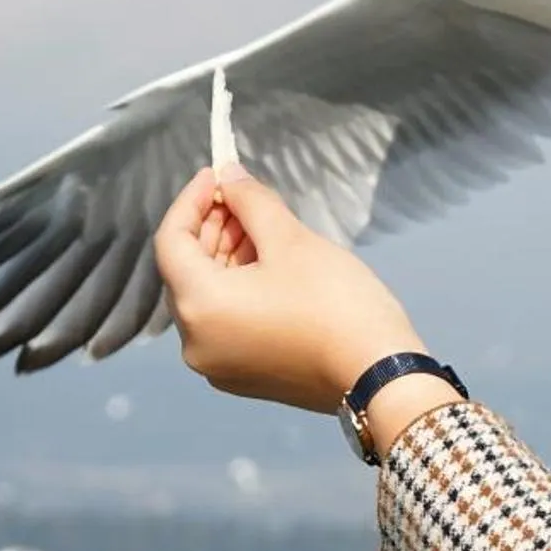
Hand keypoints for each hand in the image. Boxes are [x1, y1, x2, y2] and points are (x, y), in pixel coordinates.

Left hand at [154, 167, 432, 418]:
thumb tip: (228, 175)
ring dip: (225, 257)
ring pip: (206, 296)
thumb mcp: (291, 240)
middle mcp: (195, 342)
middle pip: (185, 270)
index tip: (218, 174)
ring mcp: (217, 365)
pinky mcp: (242, 376)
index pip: (171, 241)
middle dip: (211, 228)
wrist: (379, 376)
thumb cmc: (335, 303)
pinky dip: (237, 289)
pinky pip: (224, 322)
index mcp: (198, 307)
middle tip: (243, 197)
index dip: (192, 200)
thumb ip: (250, 202)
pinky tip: (267, 265)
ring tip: (261, 228)